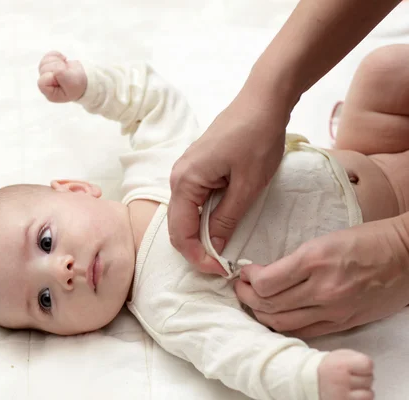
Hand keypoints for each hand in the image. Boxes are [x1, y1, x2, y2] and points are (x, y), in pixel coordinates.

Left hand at [38, 51, 86, 102]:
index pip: (42, 82)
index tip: (64, 78)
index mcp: (50, 93)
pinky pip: (48, 56)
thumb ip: (59, 73)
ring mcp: (46, 75)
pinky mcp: (49, 66)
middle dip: (57, 67)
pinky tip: (64, 61)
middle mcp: (45, 85)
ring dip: (57, 61)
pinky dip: (57, 55)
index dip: (53, 76)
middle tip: (67, 72)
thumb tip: (53, 65)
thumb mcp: (71, 83)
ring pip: (45, 61)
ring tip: (65, 67)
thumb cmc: (77, 85)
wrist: (84, 80)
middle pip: (43, 69)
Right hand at [168, 87, 288, 274]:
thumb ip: (226, 219)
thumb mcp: (247, 186)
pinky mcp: (197, 167)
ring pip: (185, 213)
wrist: (263, 100)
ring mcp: (186, 170)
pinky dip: (203, 218)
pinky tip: (221, 224)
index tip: (220, 270)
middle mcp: (177, 177)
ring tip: (223, 249)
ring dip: (200, 234)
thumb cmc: (257, 138)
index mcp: (185, 182)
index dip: (197, 256)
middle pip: (178, 225)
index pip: (180, 231)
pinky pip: (193, 200)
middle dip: (196, 249)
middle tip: (221, 265)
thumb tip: (214, 249)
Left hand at [234, 217, 408, 337]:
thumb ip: (295, 261)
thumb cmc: (366, 241)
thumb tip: (265, 275)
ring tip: (254, 302)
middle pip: (269, 306)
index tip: (245, 272)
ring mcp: (334, 310)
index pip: (266, 283)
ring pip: (282, 323)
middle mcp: (322, 289)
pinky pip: (304, 332)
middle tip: (242, 288)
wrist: (406, 255)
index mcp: (314, 260)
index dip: (249, 279)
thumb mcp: (324, 240)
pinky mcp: (344, 323)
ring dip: (261, 314)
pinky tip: (276, 315)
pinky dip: (284, 326)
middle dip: (247, 297)